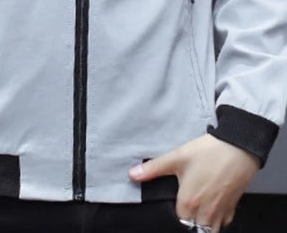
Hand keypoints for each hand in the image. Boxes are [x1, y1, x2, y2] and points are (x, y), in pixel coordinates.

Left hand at [128, 134, 259, 232]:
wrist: (239, 148)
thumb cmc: (208, 152)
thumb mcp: (178, 156)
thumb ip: (154, 168)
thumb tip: (132, 174)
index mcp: (189, 202)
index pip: (176, 222)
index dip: (172, 216)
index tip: (171, 207)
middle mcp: (205, 212)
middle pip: (193, 229)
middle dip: (187, 222)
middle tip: (183, 208)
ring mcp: (220, 213)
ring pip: (208, 230)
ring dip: (201, 225)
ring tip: (195, 210)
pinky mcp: (232, 208)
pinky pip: (222, 223)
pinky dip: (215, 220)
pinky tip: (210, 207)